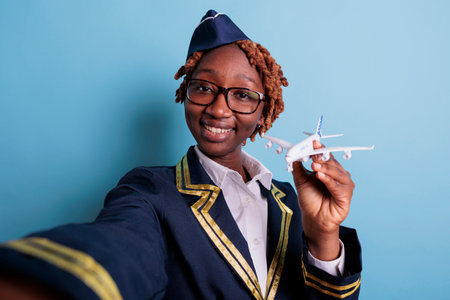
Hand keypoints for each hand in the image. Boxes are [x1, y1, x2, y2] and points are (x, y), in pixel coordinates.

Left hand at [292, 140, 354, 259]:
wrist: (314, 218)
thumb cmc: (310, 199)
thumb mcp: (301, 181)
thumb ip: (298, 169)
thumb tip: (294, 156)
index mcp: (328, 168)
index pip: (325, 155)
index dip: (320, 149)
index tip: (314, 142)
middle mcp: (338, 174)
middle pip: (331, 162)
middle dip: (321, 157)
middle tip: (313, 154)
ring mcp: (344, 184)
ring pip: (335, 172)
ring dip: (325, 168)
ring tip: (314, 166)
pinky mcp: (346, 194)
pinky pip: (337, 185)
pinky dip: (329, 180)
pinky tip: (320, 176)